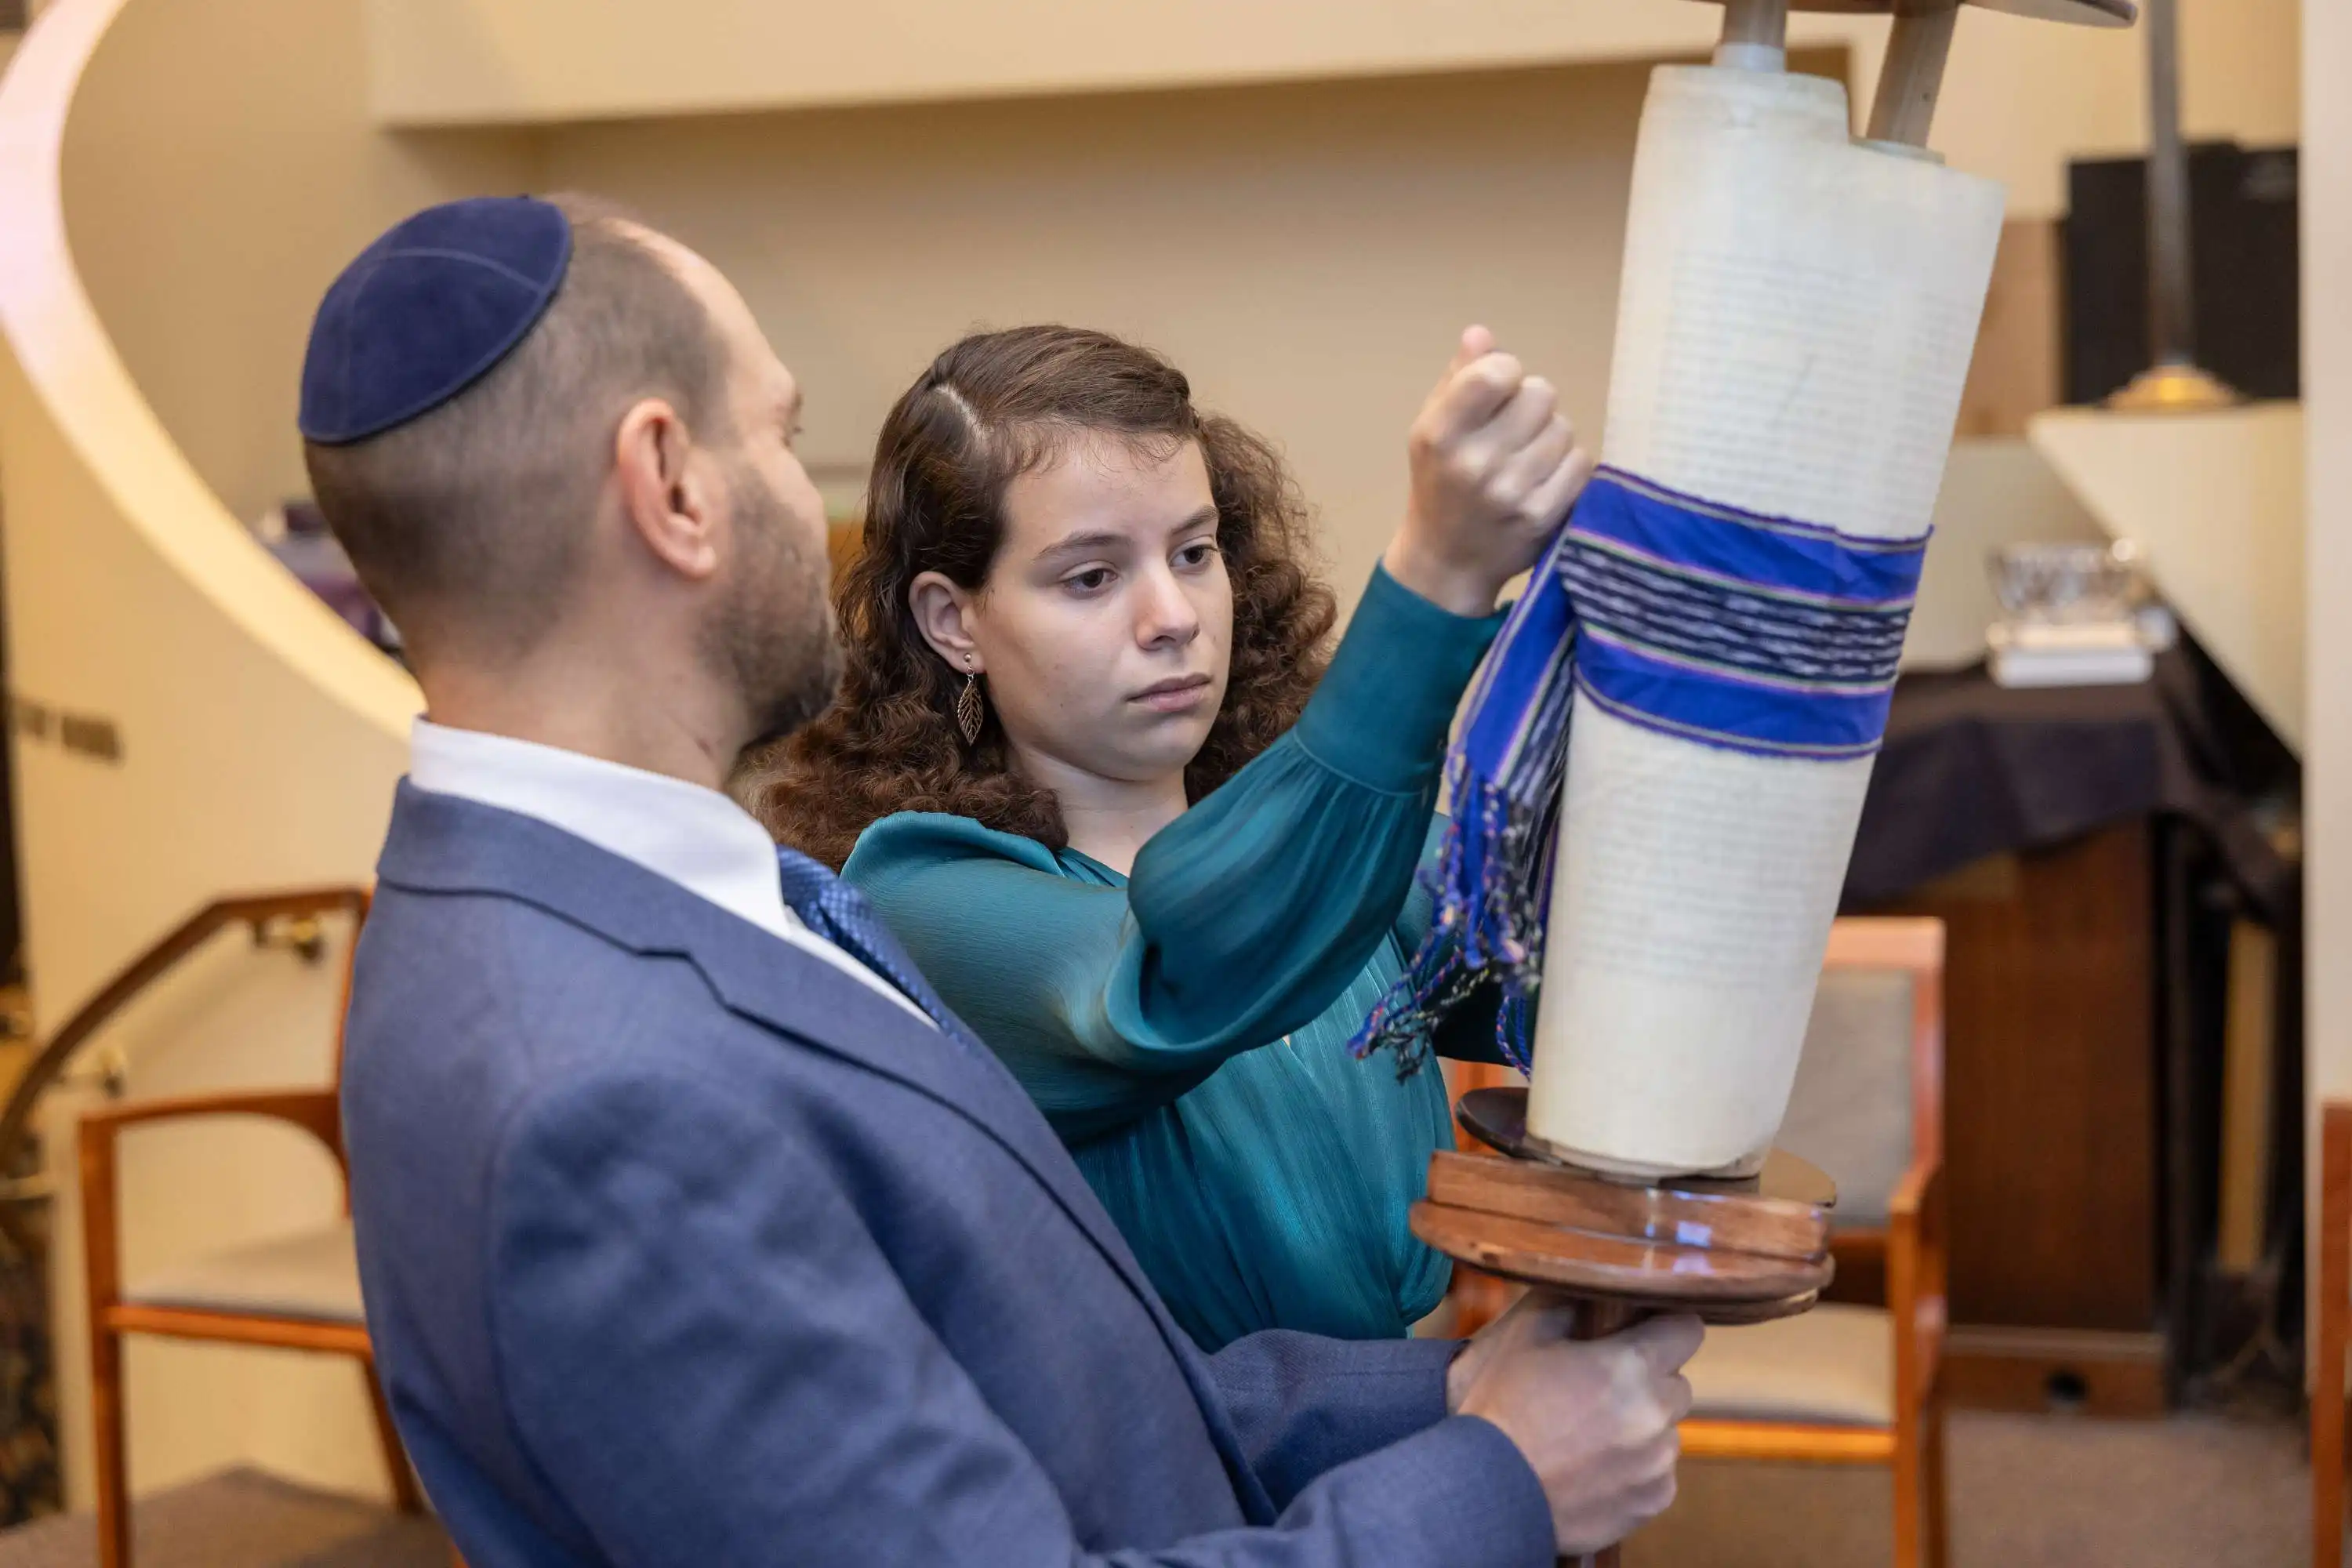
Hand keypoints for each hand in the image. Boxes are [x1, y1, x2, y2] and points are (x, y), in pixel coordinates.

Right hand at [1384, 326, 1595, 616]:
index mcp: (1440, 434)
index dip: (1506, 374)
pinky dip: (1567, 467)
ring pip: (1564, 429)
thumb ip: (1459, 379)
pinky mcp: (1543, 517)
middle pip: (1541, 393)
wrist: (1447, 561)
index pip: (1497, 372)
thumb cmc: (1440, 482)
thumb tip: (1481, 334)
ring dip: (1551, 437)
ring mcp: (1512, 493)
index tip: (1497, 394)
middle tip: (1514, 431)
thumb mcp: (1434, 428)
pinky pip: (1581, 464)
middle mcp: (1474, 463)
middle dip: (1532, 405)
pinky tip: (1544, 480)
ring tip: (1527, 459)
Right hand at [1450, 1298, 1701, 1555]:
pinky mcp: (1651, 1502)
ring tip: (1589, 1436)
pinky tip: (1593, 1469)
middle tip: (1600, 1388)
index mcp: (1632, 1366)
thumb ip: (1567, 1300)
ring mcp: (1658, 1463)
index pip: (1687, 1329)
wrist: (1488, 1489)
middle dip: (1648, 1381)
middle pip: (1676, 1384)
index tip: (1642, 1333)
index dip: (1664, 1327)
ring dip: (1641, 1427)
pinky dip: (1635, 1470)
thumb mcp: (1524, 1335)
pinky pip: (1658, 1475)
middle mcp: (1657, 1414)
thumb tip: (1590, 1280)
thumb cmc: (1502, 1406)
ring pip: (1666, 1432)